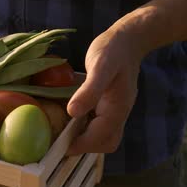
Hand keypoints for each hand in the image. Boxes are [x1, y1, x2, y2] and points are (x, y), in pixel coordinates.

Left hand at [66, 28, 143, 154]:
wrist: (128, 40)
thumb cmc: (113, 50)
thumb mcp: (100, 66)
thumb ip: (89, 90)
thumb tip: (72, 112)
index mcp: (117, 109)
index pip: (99, 138)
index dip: (79, 145)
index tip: (58, 146)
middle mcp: (119, 114)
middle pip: (105, 143)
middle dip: (83, 146)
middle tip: (59, 141)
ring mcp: (116, 111)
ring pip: (103, 136)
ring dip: (84, 139)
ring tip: (61, 132)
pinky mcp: (110, 106)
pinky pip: (99, 125)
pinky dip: (85, 128)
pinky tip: (69, 119)